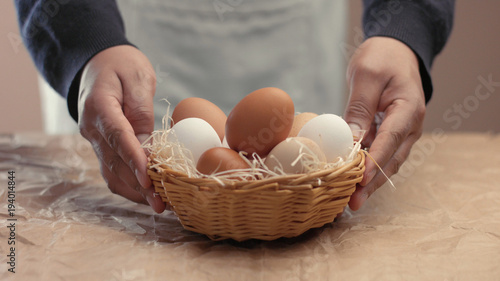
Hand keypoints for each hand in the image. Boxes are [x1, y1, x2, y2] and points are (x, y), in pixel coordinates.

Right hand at [78, 45, 165, 212]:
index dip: (133, 160)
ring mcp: (94, 140)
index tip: (148, 179)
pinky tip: (147, 196)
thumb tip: (149, 145)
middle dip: (139, 185)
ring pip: (111, 172)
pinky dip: (129, 186)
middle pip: (115, 162)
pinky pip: (112, 171)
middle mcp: (91, 128)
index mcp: (98, 106)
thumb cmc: (121, 65)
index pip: (117, 137)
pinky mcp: (102, 147)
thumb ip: (141, 111)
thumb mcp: (137, 78)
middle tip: (162, 203)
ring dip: (134, 192)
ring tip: (159, 205)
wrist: (98, 63)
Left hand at [344, 37, 425, 210]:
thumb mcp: (367, 76)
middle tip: (352, 203)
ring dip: (370, 181)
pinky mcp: (390, 134)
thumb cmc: (382, 57)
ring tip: (350, 200)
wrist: (396, 51)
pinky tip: (351, 181)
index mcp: (409, 108)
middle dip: (372, 183)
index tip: (361, 181)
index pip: (391, 139)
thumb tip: (351, 141)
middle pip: (391, 160)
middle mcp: (410, 126)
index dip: (376, 162)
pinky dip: (366, 169)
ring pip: (387, 162)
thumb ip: (359, 108)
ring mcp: (402, 132)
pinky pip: (379, 155)